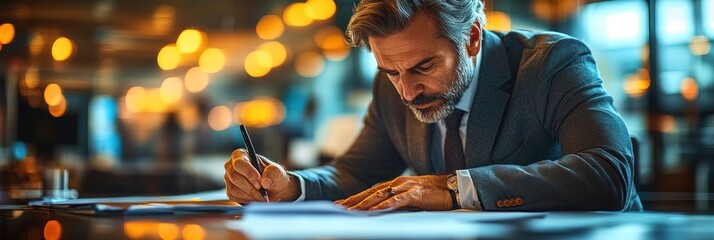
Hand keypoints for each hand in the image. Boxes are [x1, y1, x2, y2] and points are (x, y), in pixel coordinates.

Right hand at [224, 149, 299, 202]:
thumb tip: (264, 182)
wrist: (274, 190)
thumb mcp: (278, 172)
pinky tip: (256, 198)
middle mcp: (232, 166)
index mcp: (242, 155)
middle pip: (235, 177)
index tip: (260, 183)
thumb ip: (273, 173)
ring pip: (234, 189)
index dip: (249, 173)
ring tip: (262, 197)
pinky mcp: (229, 191)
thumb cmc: (274, 177)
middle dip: (251, 187)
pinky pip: (234, 197)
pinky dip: (247, 200)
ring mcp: (229, 179)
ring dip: (250, 195)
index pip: (239, 163)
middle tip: (263, 193)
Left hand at [334, 175, 451, 210]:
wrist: (454, 188)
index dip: (356, 197)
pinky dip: (385, 205)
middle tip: (338, 207)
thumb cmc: (434, 194)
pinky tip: (375, 210)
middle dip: (354, 200)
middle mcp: (398, 183)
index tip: (341, 204)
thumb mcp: (411, 198)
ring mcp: (406, 187)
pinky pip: (397, 200)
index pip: (371, 191)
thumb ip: (397, 202)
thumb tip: (382, 210)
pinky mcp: (415, 194)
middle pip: (371, 192)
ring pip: (380, 196)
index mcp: (396, 184)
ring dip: (364, 204)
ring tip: (351, 210)